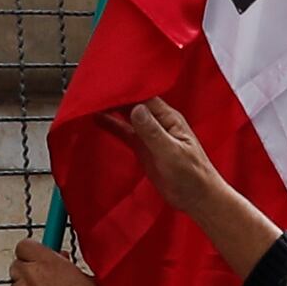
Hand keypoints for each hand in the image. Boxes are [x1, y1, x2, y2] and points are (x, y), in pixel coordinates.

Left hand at [8, 240, 104, 285]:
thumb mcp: (88, 283)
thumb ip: (70, 267)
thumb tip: (63, 260)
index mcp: (47, 262)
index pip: (25, 245)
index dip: (31, 252)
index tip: (38, 257)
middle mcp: (30, 275)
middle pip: (17, 265)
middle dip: (27, 272)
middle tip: (42, 281)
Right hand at [103, 100, 285, 277]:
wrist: (197, 198)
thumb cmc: (192, 175)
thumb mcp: (171, 152)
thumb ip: (152, 132)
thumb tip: (135, 109)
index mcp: (169, 118)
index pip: (144, 98)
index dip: (125, 92)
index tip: (107, 86)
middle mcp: (159, 123)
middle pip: (133, 104)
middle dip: (115, 98)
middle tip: (92, 92)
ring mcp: (150, 136)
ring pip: (127, 117)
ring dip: (111, 110)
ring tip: (89, 102)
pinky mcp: (143, 149)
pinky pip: (125, 133)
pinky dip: (112, 126)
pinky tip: (98, 120)